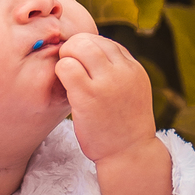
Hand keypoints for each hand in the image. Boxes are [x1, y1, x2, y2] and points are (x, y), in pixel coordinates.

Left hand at [55, 31, 172, 194]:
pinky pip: (66, 67)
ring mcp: (106, 82)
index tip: (81, 67)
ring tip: (67, 78)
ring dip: (66, 59)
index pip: (105, 42)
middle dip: (73, 49)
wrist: (129, 154)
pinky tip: (64, 88)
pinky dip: (60, 73)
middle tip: (68, 68)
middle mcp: (123, 71)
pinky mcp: (88, 96)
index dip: (88, 51)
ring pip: (77, 47)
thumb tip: (88, 52)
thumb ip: (116, 72)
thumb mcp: (130, 91)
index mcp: (133, 68)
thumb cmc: (123, 125)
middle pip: (89, 40)